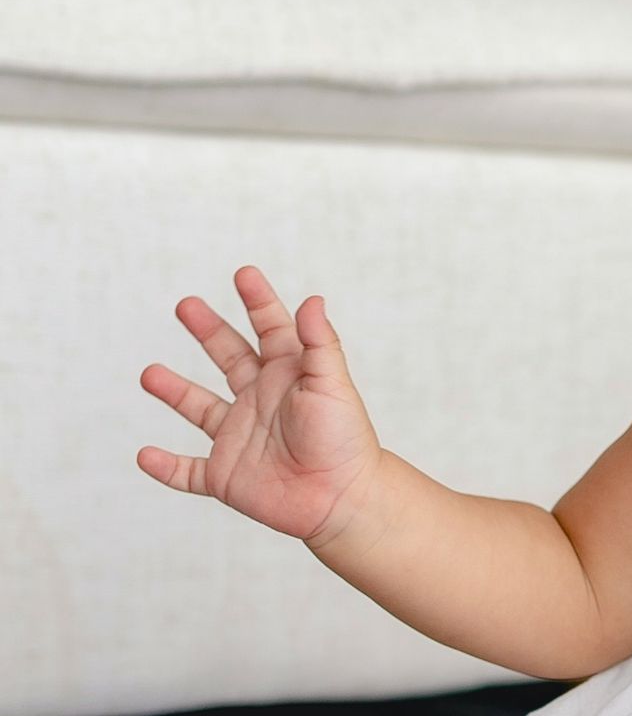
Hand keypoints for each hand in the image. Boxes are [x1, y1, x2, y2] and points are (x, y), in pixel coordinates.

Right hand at [138, 266, 383, 547]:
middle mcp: (262, 401)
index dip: (258, 302)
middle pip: (230, 358)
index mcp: (289, 375)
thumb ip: (319, 344)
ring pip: (200, 409)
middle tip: (185, 305)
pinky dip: (165, 466)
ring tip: (149, 373)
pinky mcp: (226, 476)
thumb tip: (312, 300)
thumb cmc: (345, 439)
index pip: (271, 329)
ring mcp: (241, 437)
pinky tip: (144, 456)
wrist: (343, 498)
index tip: (243, 274)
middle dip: (209, 331)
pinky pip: (187, 472)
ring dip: (174, 392)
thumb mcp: (333, 384)